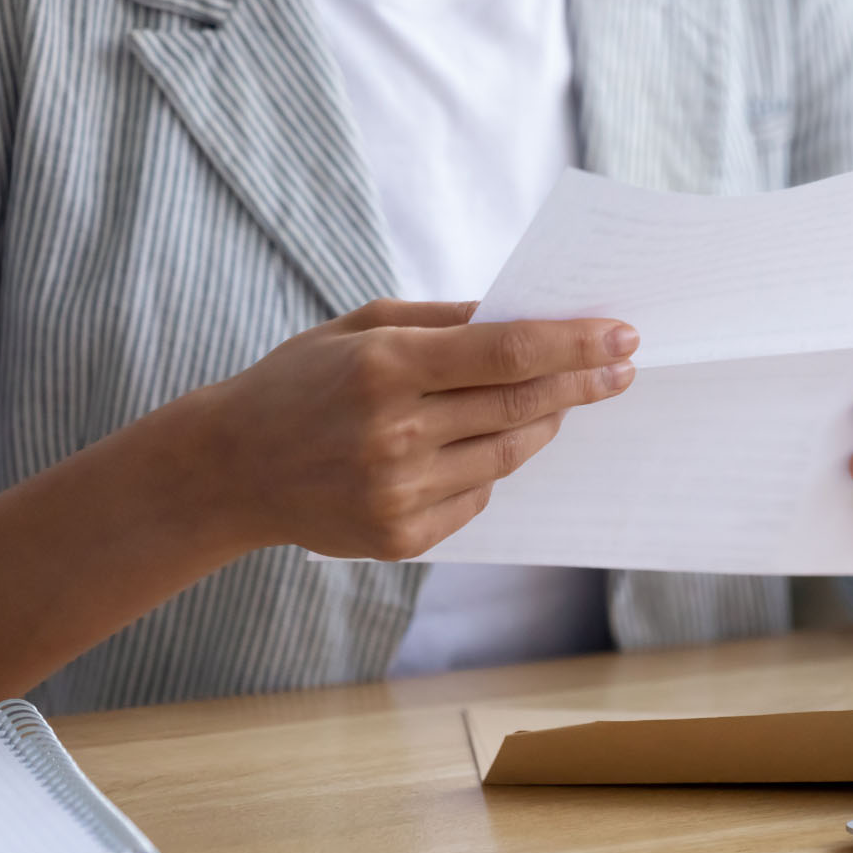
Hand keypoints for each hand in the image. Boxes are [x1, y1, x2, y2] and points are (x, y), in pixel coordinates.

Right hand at [197, 299, 636, 559]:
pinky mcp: (401, 538)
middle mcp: (395, 433)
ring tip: (558, 402)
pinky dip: (490, 468)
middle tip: (621, 367)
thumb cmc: (302, 383)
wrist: (228, 470)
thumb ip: (445, 320)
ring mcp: (398, 492)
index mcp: (385, 366)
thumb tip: (530, 314)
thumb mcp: (361, 328)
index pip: (507, 353)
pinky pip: (478, 498)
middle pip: (521, 406)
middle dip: (583, 384)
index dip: (575, 345)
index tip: (624, 335)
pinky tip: (475, 447)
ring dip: (544, 425)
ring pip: (508, 456)